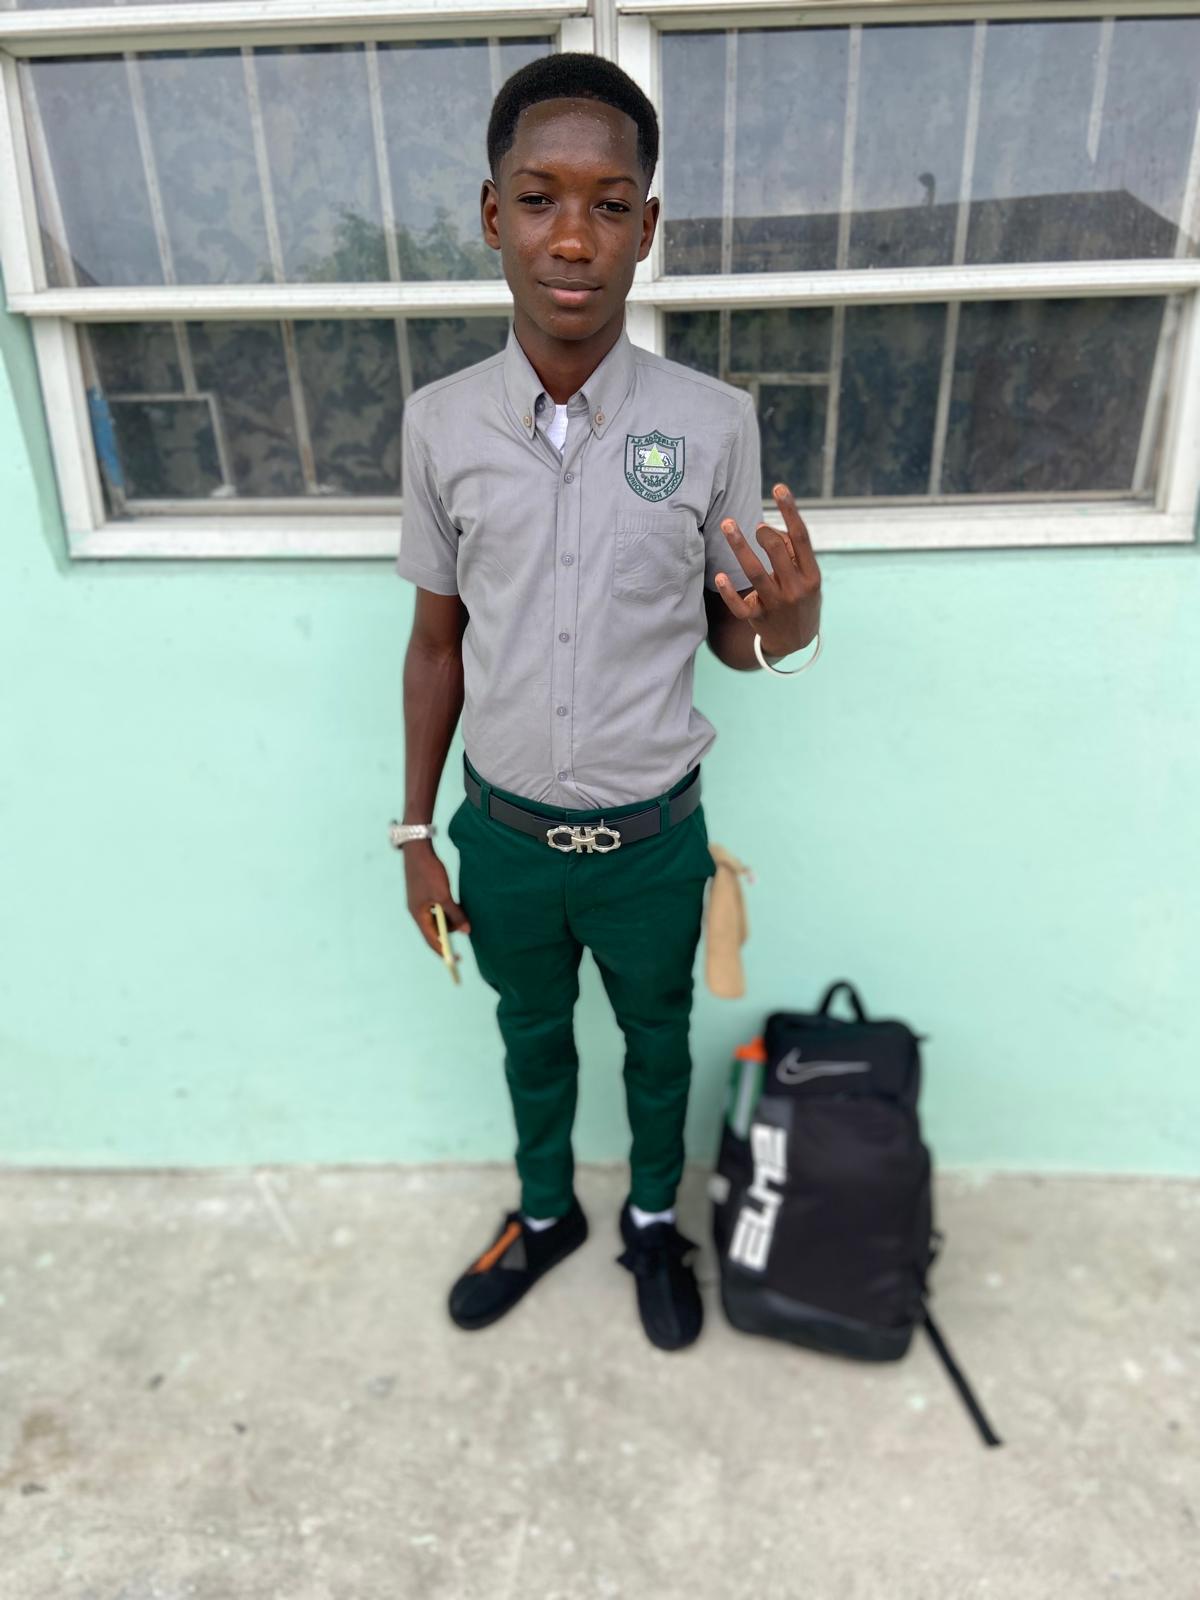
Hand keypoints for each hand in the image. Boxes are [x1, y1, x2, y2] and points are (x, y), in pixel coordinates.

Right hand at [404, 841, 470, 956]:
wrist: (418, 849)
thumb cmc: (429, 872)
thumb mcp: (444, 895)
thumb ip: (455, 914)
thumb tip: (466, 931)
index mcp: (418, 914)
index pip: (430, 940)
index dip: (443, 951)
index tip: (455, 960)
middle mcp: (416, 911)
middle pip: (432, 930)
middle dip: (448, 933)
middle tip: (464, 929)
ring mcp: (418, 902)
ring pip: (435, 919)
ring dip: (448, 920)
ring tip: (462, 915)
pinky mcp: (422, 894)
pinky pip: (435, 909)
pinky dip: (445, 910)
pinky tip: (455, 906)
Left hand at [715, 483, 820, 658]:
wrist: (797, 642)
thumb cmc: (800, 598)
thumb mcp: (806, 577)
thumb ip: (791, 551)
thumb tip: (767, 528)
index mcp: (811, 575)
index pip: (801, 537)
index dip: (790, 511)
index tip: (779, 488)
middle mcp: (795, 589)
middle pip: (777, 552)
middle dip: (764, 533)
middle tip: (755, 526)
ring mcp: (776, 605)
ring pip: (754, 573)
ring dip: (739, 547)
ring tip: (728, 525)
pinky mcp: (758, 618)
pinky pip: (740, 605)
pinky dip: (729, 591)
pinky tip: (718, 576)